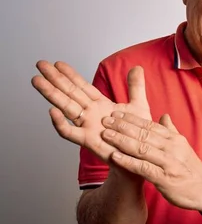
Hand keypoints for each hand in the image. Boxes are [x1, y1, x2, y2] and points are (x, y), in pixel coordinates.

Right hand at [31, 61, 150, 162]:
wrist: (141, 159)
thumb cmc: (138, 136)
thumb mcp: (139, 106)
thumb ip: (136, 87)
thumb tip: (137, 67)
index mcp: (101, 106)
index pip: (82, 87)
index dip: (71, 75)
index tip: (58, 63)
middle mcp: (91, 115)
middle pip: (70, 93)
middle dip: (55, 79)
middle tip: (40, 65)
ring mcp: (87, 127)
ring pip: (65, 107)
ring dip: (51, 94)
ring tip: (37, 81)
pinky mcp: (88, 141)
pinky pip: (69, 132)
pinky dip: (60, 123)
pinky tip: (52, 111)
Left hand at [100, 112, 201, 211]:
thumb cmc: (191, 169)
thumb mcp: (184, 147)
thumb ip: (171, 131)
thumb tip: (163, 116)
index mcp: (175, 139)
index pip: (150, 125)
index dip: (132, 118)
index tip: (116, 113)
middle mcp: (172, 148)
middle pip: (143, 134)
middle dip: (123, 126)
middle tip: (105, 120)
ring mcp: (168, 163)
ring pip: (142, 148)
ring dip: (122, 141)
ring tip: (106, 135)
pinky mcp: (165, 178)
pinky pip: (143, 167)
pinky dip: (128, 162)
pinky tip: (115, 157)